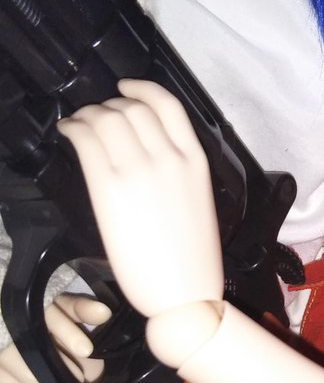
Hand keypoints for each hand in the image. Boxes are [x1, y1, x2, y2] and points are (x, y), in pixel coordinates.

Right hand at [0, 294, 110, 382]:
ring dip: (35, 379)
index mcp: (33, 298)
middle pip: (30, 339)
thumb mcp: (60, 306)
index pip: (50, 313)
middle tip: (77, 378)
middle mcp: (11, 315)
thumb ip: (80, 309)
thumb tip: (104, 314)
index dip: (67, 331)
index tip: (86, 350)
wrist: (4, 313)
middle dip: (53, 361)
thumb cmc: (42, 312)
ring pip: (11, 357)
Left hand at [57, 80, 223, 318]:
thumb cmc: (191, 263)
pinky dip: (72, 129)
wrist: (184, 295)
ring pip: (107, 117)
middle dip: (108, 105)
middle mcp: (169, 157)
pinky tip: (68, 134)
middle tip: (95, 117)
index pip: (168, 105)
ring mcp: (139, 169)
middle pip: (132, 107)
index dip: (142, 88)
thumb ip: (176, 173)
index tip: (125, 87)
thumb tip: (146, 157)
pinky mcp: (111, 186)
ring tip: (77, 126)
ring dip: (87, 116)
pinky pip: (86, 139)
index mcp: (194, 162)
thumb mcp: (197, 204)